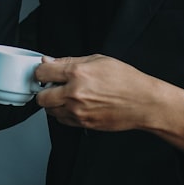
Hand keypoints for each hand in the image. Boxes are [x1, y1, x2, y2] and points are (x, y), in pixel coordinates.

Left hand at [34, 54, 183, 151]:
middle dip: (44, 90)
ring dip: (53, 103)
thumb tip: (49, 61)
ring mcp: (78, 111)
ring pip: (50, 111)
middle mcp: (74, 93)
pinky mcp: (83, 123)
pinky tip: (75, 106)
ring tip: (67, 96)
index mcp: (77, 73)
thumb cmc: (125, 80)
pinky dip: (64, 114)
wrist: (143, 103)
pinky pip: (62, 120)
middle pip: (41, 97)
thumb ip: (69, 61)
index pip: (42, 72)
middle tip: (53, 86)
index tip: (44, 73)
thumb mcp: (98, 60)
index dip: (41, 72)